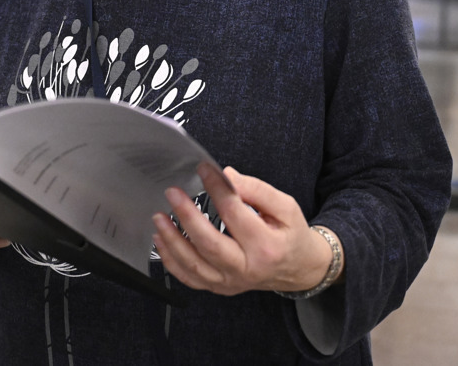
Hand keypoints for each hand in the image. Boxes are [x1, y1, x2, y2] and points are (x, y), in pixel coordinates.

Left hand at [152, 165, 333, 296]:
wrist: (298, 269)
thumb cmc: (291, 235)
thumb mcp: (286, 207)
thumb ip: (257, 191)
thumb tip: (227, 176)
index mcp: (266, 246)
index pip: (234, 213)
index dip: (217, 188)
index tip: (204, 169)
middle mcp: (247, 268)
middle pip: (209, 244)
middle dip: (186, 216)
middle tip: (173, 193)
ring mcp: (231, 282)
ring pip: (194, 265)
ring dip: (172, 240)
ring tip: (159, 217)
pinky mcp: (220, 287)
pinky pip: (189, 278)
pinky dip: (171, 261)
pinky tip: (161, 241)